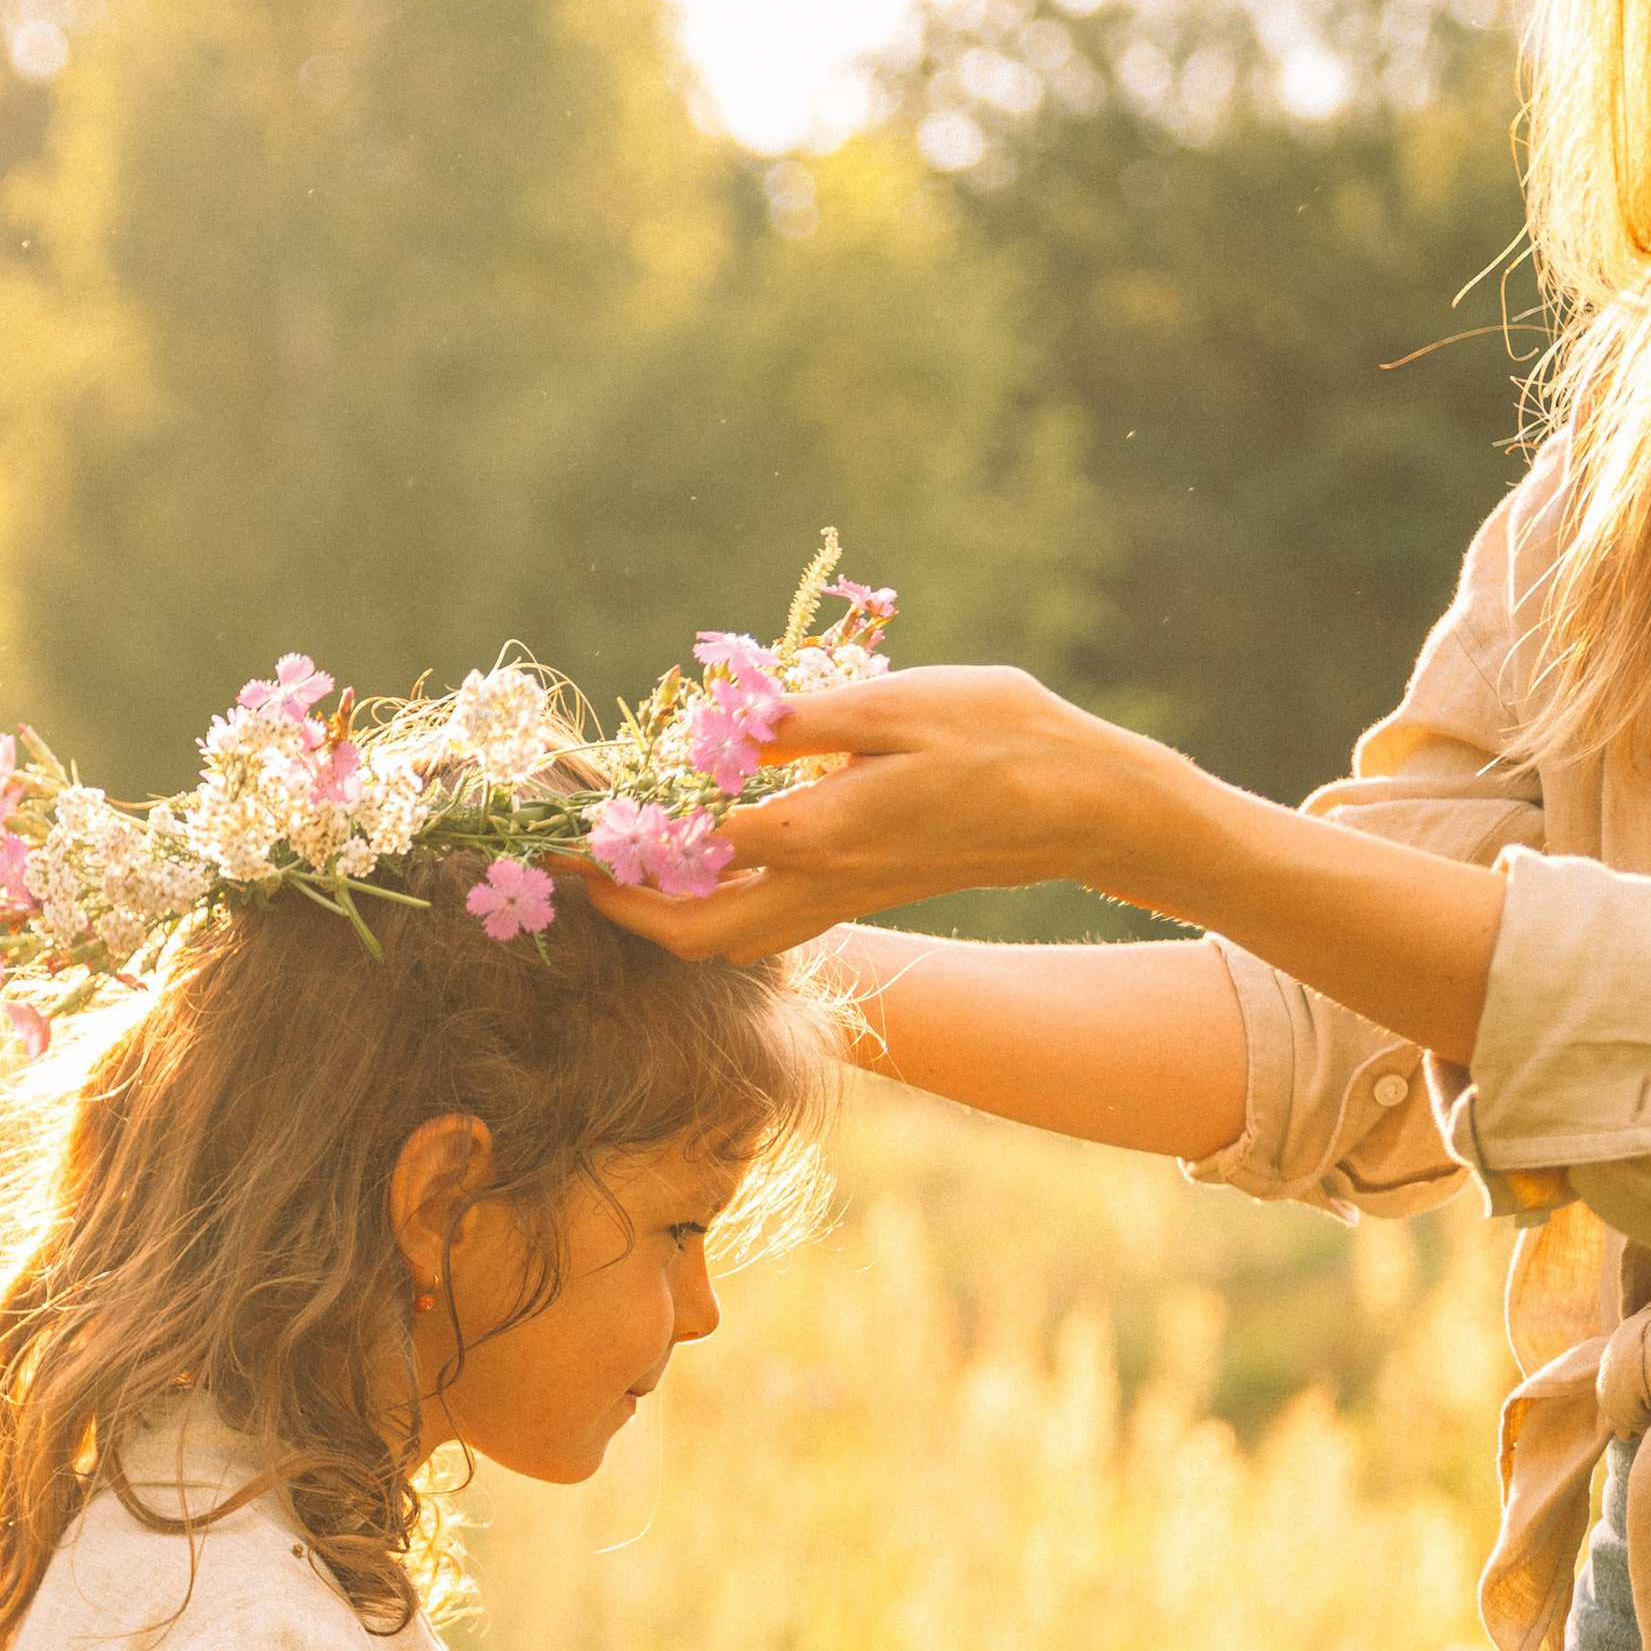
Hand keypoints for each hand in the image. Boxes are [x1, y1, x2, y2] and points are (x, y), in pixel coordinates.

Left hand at [583, 664, 1159, 964]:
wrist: (1081, 803)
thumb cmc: (999, 735)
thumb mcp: (896, 705)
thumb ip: (800, 723)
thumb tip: (718, 729)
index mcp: (820, 833)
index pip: (689, 850)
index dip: (620, 839)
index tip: (569, 818)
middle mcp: (824, 884)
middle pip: (696, 937)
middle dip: (625, 911)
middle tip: (574, 868)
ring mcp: (844, 901)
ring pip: (730, 945)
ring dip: (666, 919)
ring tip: (621, 868)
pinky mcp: (861, 898)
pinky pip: (766, 929)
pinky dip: (714, 910)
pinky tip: (700, 862)